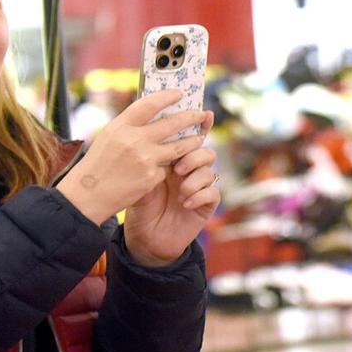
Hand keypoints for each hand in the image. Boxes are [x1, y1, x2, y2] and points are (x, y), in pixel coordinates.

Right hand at [57, 89, 208, 225]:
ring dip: (192, 141)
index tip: (179, 94)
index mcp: (121, 126)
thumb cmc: (99, 163)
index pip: (149, 104)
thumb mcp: (109, 137)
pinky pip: (168, 167)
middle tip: (201, 114)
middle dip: (190, 118)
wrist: (90, 194)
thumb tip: (153, 114)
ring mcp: (145, 158)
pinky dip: (169, 166)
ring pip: (179, 146)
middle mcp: (134, 140)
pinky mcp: (152, 176)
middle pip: (172, 124)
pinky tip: (172, 167)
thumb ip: (130, 126)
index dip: (167, 97)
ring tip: (199, 138)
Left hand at [122, 112, 219, 266]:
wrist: (145, 237)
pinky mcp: (206, 205)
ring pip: (209, 170)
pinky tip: (184, 203)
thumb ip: (147, 157)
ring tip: (180, 189)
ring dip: (195, 176)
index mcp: (174, 158)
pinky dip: (198, 195)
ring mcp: (199, 186)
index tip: (205, 114)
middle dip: (194, 153)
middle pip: (203, 149)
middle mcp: (189, 170)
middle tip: (178, 166)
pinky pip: (212, 192)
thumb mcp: (138, 177)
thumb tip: (150, 132)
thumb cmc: (140, 206)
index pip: (189, 137)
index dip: (200, 124)